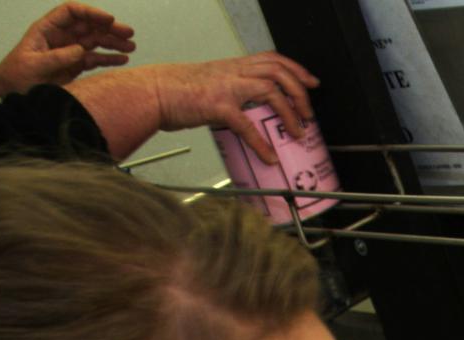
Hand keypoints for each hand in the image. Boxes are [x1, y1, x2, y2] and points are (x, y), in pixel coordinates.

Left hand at [0, 5, 135, 96]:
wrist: (10, 94)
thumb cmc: (15, 76)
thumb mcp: (33, 66)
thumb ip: (56, 57)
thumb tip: (79, 49)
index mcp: (47, 29)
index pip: (71, 13)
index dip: (91, 13)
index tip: (108, 19)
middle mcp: (60, 37)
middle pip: (88, 26)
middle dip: (109, 28)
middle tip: (128, 33)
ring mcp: (69, 51)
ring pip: (95, 41)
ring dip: (113, 42)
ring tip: (131, 47)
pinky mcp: (74, 66)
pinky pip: (95, 59)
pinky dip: (109, 58)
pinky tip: (122, 59)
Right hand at [149, 54, 320, 164]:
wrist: (152, 92)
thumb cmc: (177, 91)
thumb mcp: (211, 83)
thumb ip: (232, 91)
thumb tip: (249, 109)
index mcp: (233, 66)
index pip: (272, 59)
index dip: (296, 69)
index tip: (311, 82)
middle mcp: (233, 72)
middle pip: (278, 71)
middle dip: (300, 92)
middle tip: (308, 113)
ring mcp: (227, 87)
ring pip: (270, 90)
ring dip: (289, 113)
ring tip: (297, 132)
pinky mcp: (217, 106)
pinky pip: (247, 125)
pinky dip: (261, 143)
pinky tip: (268, 156)